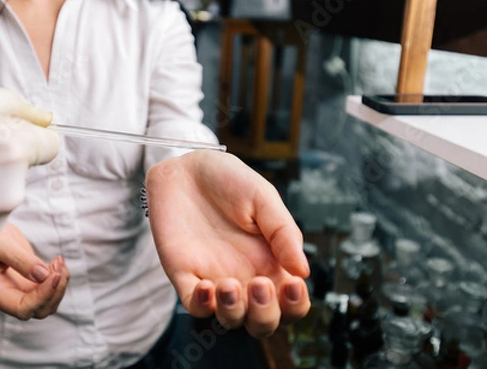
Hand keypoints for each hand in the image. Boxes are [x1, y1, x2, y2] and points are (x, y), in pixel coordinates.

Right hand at [0, 223, 69, 319]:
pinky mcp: (29, 284)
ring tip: (58, 262)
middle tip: (58, 266)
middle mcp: (6, 296)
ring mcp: (18, 292)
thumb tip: (43, 275)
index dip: (43, 296)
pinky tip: (56, 262)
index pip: (22, 307)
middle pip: (38, 310)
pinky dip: (58, 278)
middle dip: (55, 291)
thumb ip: (20, 260)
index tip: (54, 275)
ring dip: (59, 285)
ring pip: (47, 303)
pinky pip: (48, 290)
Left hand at [145, 150, 310, 337]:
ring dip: (234, 312)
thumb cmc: (229, 180)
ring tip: (230, 285)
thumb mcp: (263, 198)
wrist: (186, 167)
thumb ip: (283, 233)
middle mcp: (245, 277)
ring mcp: (214, 279)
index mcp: (270, 262)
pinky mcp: (185, 275)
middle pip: (262, 321)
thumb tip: (303, 271)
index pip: (289, 302)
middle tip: (260, 285)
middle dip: (265, 315)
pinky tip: (207, 286)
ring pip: (230, 320)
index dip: (296, 305)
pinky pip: (195, 306)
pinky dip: (202, 306)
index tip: (293, 285)